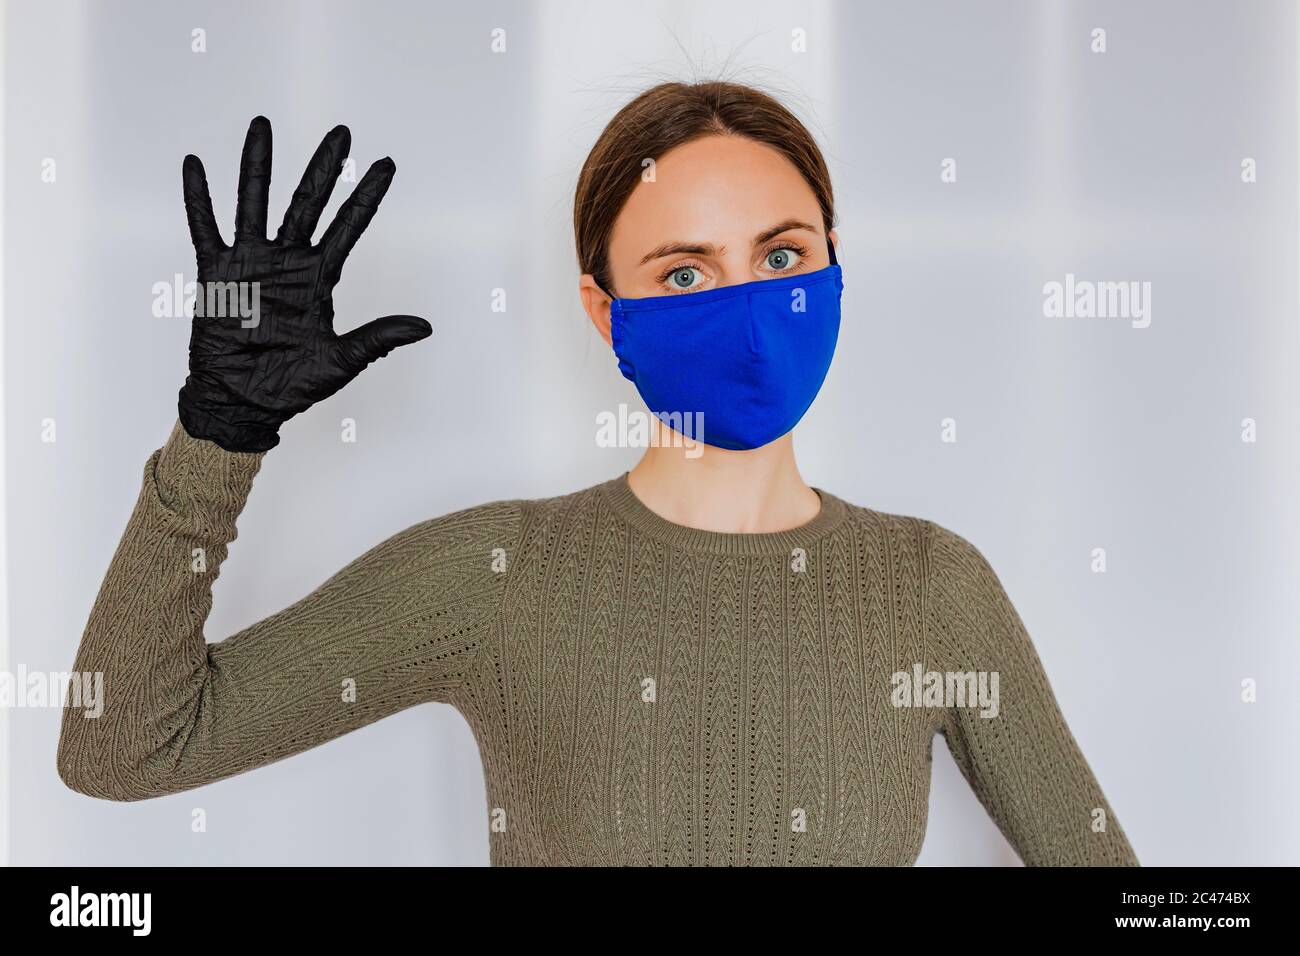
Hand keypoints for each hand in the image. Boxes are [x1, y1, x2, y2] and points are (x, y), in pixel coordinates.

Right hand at [177, 116, 430, 452]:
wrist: (243, 404)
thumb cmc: (290, 386)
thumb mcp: (343, 361)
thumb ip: (378, 338)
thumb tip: (424, 326)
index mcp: (319, 279)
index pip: (348, 228)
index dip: (366, 197)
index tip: (386, 164)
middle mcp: (287, 263)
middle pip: (308, 204)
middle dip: (324, 168)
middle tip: (342, 132)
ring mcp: (251, 264)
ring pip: (255, 203)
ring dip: (259, 165)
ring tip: (262, 125)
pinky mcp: (217, 275)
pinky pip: (206, 230)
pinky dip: (200, 200)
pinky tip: (195, 164)